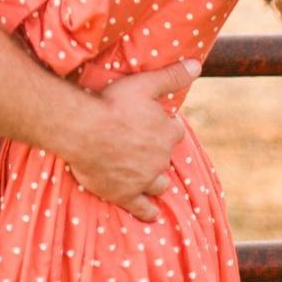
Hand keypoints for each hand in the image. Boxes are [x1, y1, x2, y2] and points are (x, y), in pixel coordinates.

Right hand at [66, 59, 200, 221]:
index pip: (174, 131)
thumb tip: (197, 64)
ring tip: (148, 177)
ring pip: (159, 183)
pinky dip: (148, 212)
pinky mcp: (125, 194)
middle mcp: (161, 158)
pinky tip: (152, 216)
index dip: (163, 126)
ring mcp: (144, 179)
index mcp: (168, 132)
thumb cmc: (113, 103)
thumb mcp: (145, 83)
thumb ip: (173, 75)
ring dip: (156, 179)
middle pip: (166, 157)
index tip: (150, 123)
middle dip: (157, 152)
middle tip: (140, 145)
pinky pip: (142, 207)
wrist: (84, 129)